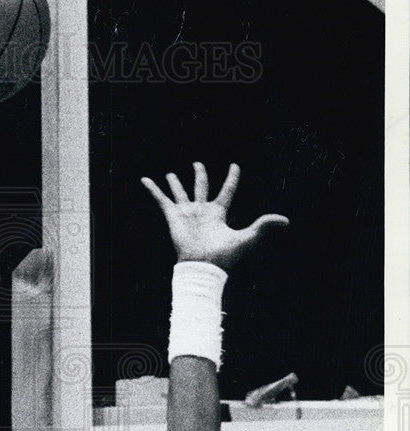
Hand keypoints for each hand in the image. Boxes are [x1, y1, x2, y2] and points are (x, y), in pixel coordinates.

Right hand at [141, 161, 287, 270]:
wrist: (202, 266)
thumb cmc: (224, 255)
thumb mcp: (247, 238)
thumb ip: (264, 226)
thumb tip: (286, 221)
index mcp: (219, 213)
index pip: (227, 191)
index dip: (232, 178)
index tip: (234, 165)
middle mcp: (202, 211)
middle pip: (201, 188)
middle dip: (199, 175)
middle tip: (197, 164)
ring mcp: (187, 213)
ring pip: (180, 193)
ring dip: (175, 183)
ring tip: (170, 173)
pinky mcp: (173, 216)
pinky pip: (161, 199)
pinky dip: (152, 189)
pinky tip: (145, 179)